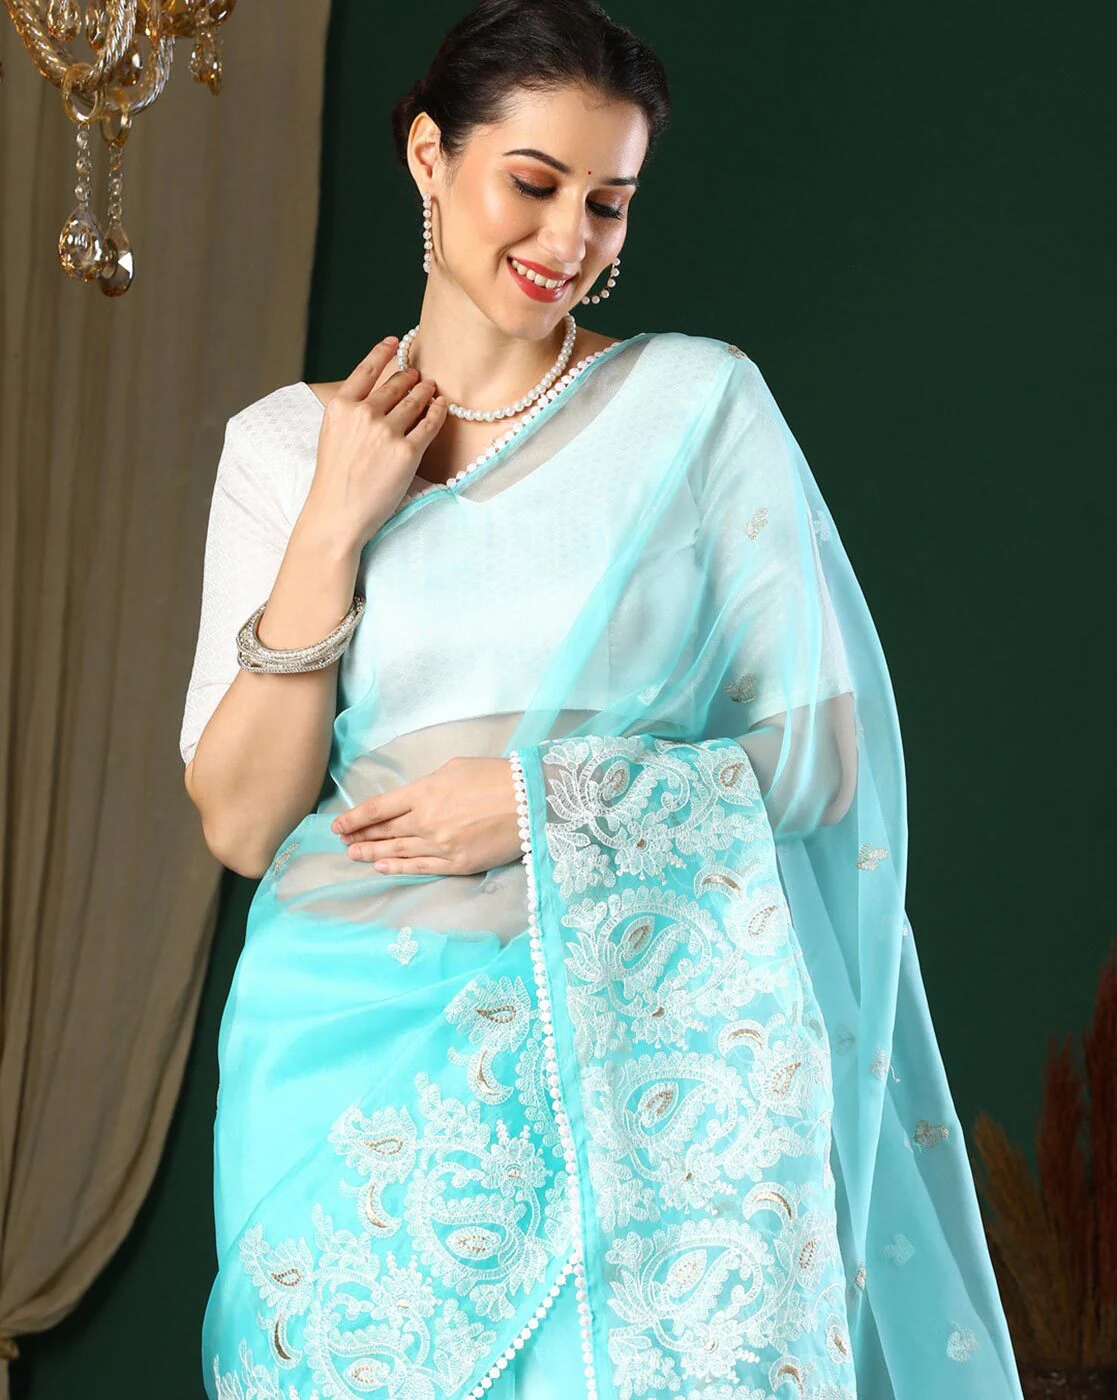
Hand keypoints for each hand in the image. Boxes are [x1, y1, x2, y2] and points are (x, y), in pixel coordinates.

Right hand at [305, 336, 447, 548]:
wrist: (338, 514)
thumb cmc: (335, 478)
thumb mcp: (332, 434)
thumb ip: (350, 411)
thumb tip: (375, 392)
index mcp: (341, 406)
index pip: (366, 369)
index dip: (384, 352)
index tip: (395, 342)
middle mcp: (364, 414)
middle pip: (395, 383)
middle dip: (410, 376)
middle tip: (418, 375)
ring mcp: (387, 432)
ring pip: (415, 400)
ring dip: (426, 390)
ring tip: (431, 387)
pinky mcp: (407, 453)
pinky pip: (430, 423)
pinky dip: (438, 411)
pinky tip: (442, 405)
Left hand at [329, 757, 523, 876]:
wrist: (530, 801)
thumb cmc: (496, 777)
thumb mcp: (454, 768)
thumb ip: (428, 785)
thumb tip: (414, 799)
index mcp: (423, 793)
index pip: (378, 809)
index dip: (354, 818)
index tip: (339, 825)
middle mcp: (426, 821)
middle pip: (384, 832)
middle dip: (360, 837)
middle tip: (342, 842)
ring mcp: (440, 845)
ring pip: (397, 852)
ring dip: (372, 854)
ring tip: (354, 855)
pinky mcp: (456, 863)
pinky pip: (420, 867)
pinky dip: (398, 868)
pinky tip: (382, 868)